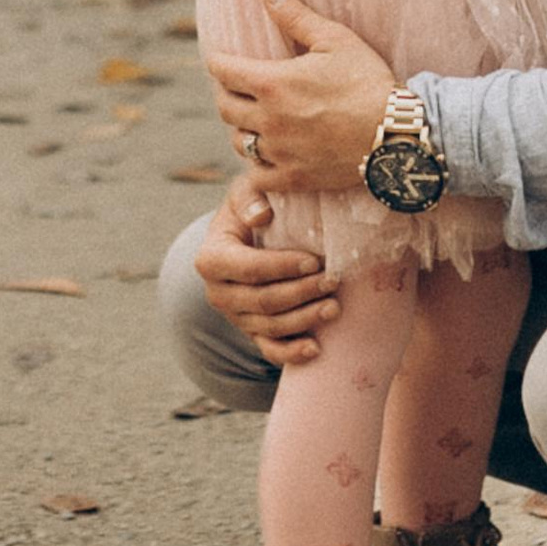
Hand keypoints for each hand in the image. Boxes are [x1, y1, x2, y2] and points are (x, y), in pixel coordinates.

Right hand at [194, 175, 340, 367]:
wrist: (246, 235)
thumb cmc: (251, 207)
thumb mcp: (245, 192)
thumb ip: (250, 196)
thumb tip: (261, 216)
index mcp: (211, 259)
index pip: (248, 269)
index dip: (282, 267)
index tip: (315, 260)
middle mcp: (217, 293)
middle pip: (262, 301)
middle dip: (301, 293)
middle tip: (333, 280)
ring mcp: (234, 316)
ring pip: (270, 327)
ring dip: (305, 319)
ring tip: (335, 306)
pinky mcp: (250, 332)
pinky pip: (269, 350)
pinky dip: (291, 353)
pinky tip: (316, 349)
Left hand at [204, 0, 394, 198]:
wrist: (396, 134)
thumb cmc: (367, 81)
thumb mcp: (335, 39)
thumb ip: (296, 16)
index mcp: (272, 82)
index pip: (223, 71)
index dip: (219, 62)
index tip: (223, 59)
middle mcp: (268, 119)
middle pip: (225, 107)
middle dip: (227, 93)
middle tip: (238, 87)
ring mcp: (279, 152)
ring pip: (239, 141)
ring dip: (241, 127)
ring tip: (254, 118)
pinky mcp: (294, 178)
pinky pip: (257, 175)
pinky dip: (256, 165)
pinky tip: (266, 155)